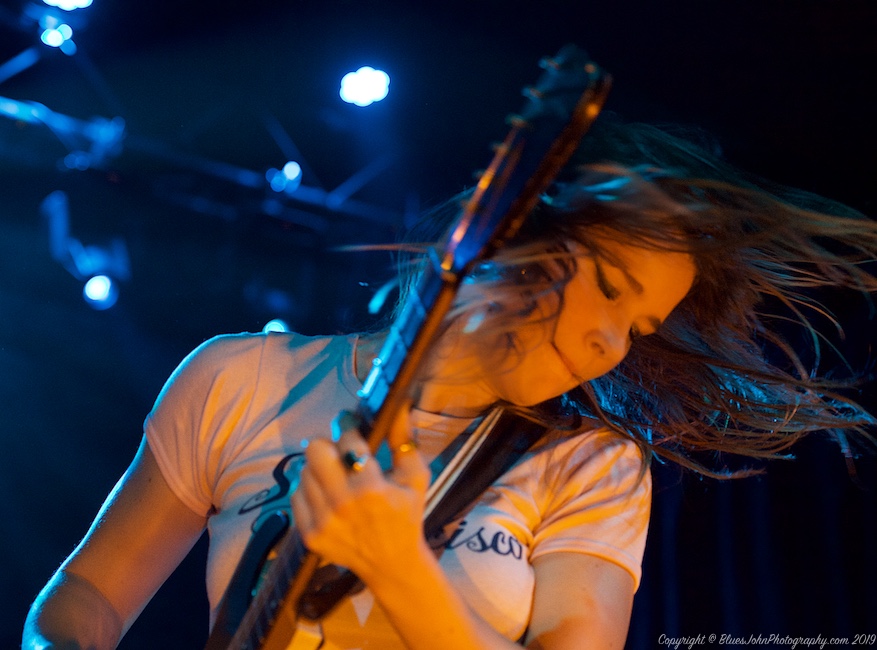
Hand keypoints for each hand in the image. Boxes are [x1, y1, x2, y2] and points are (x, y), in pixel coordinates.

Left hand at [290, 408, 430, 580]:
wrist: (392, 564)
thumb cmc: (407, 516)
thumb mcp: (416, 477)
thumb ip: (405, 440)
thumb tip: (398, 405)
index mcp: (371, 488)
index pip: (347, 440)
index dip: (348, 426)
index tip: (350, 422)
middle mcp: (342, 505)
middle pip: (314, 451)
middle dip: (327, 444)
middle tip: (339, 450)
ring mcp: (322, 521)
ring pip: (303, 472)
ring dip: (319, 469)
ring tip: (337, 476)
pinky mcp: (309, 535)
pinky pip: (297, 496)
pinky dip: (310, 490)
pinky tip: (328, 495)